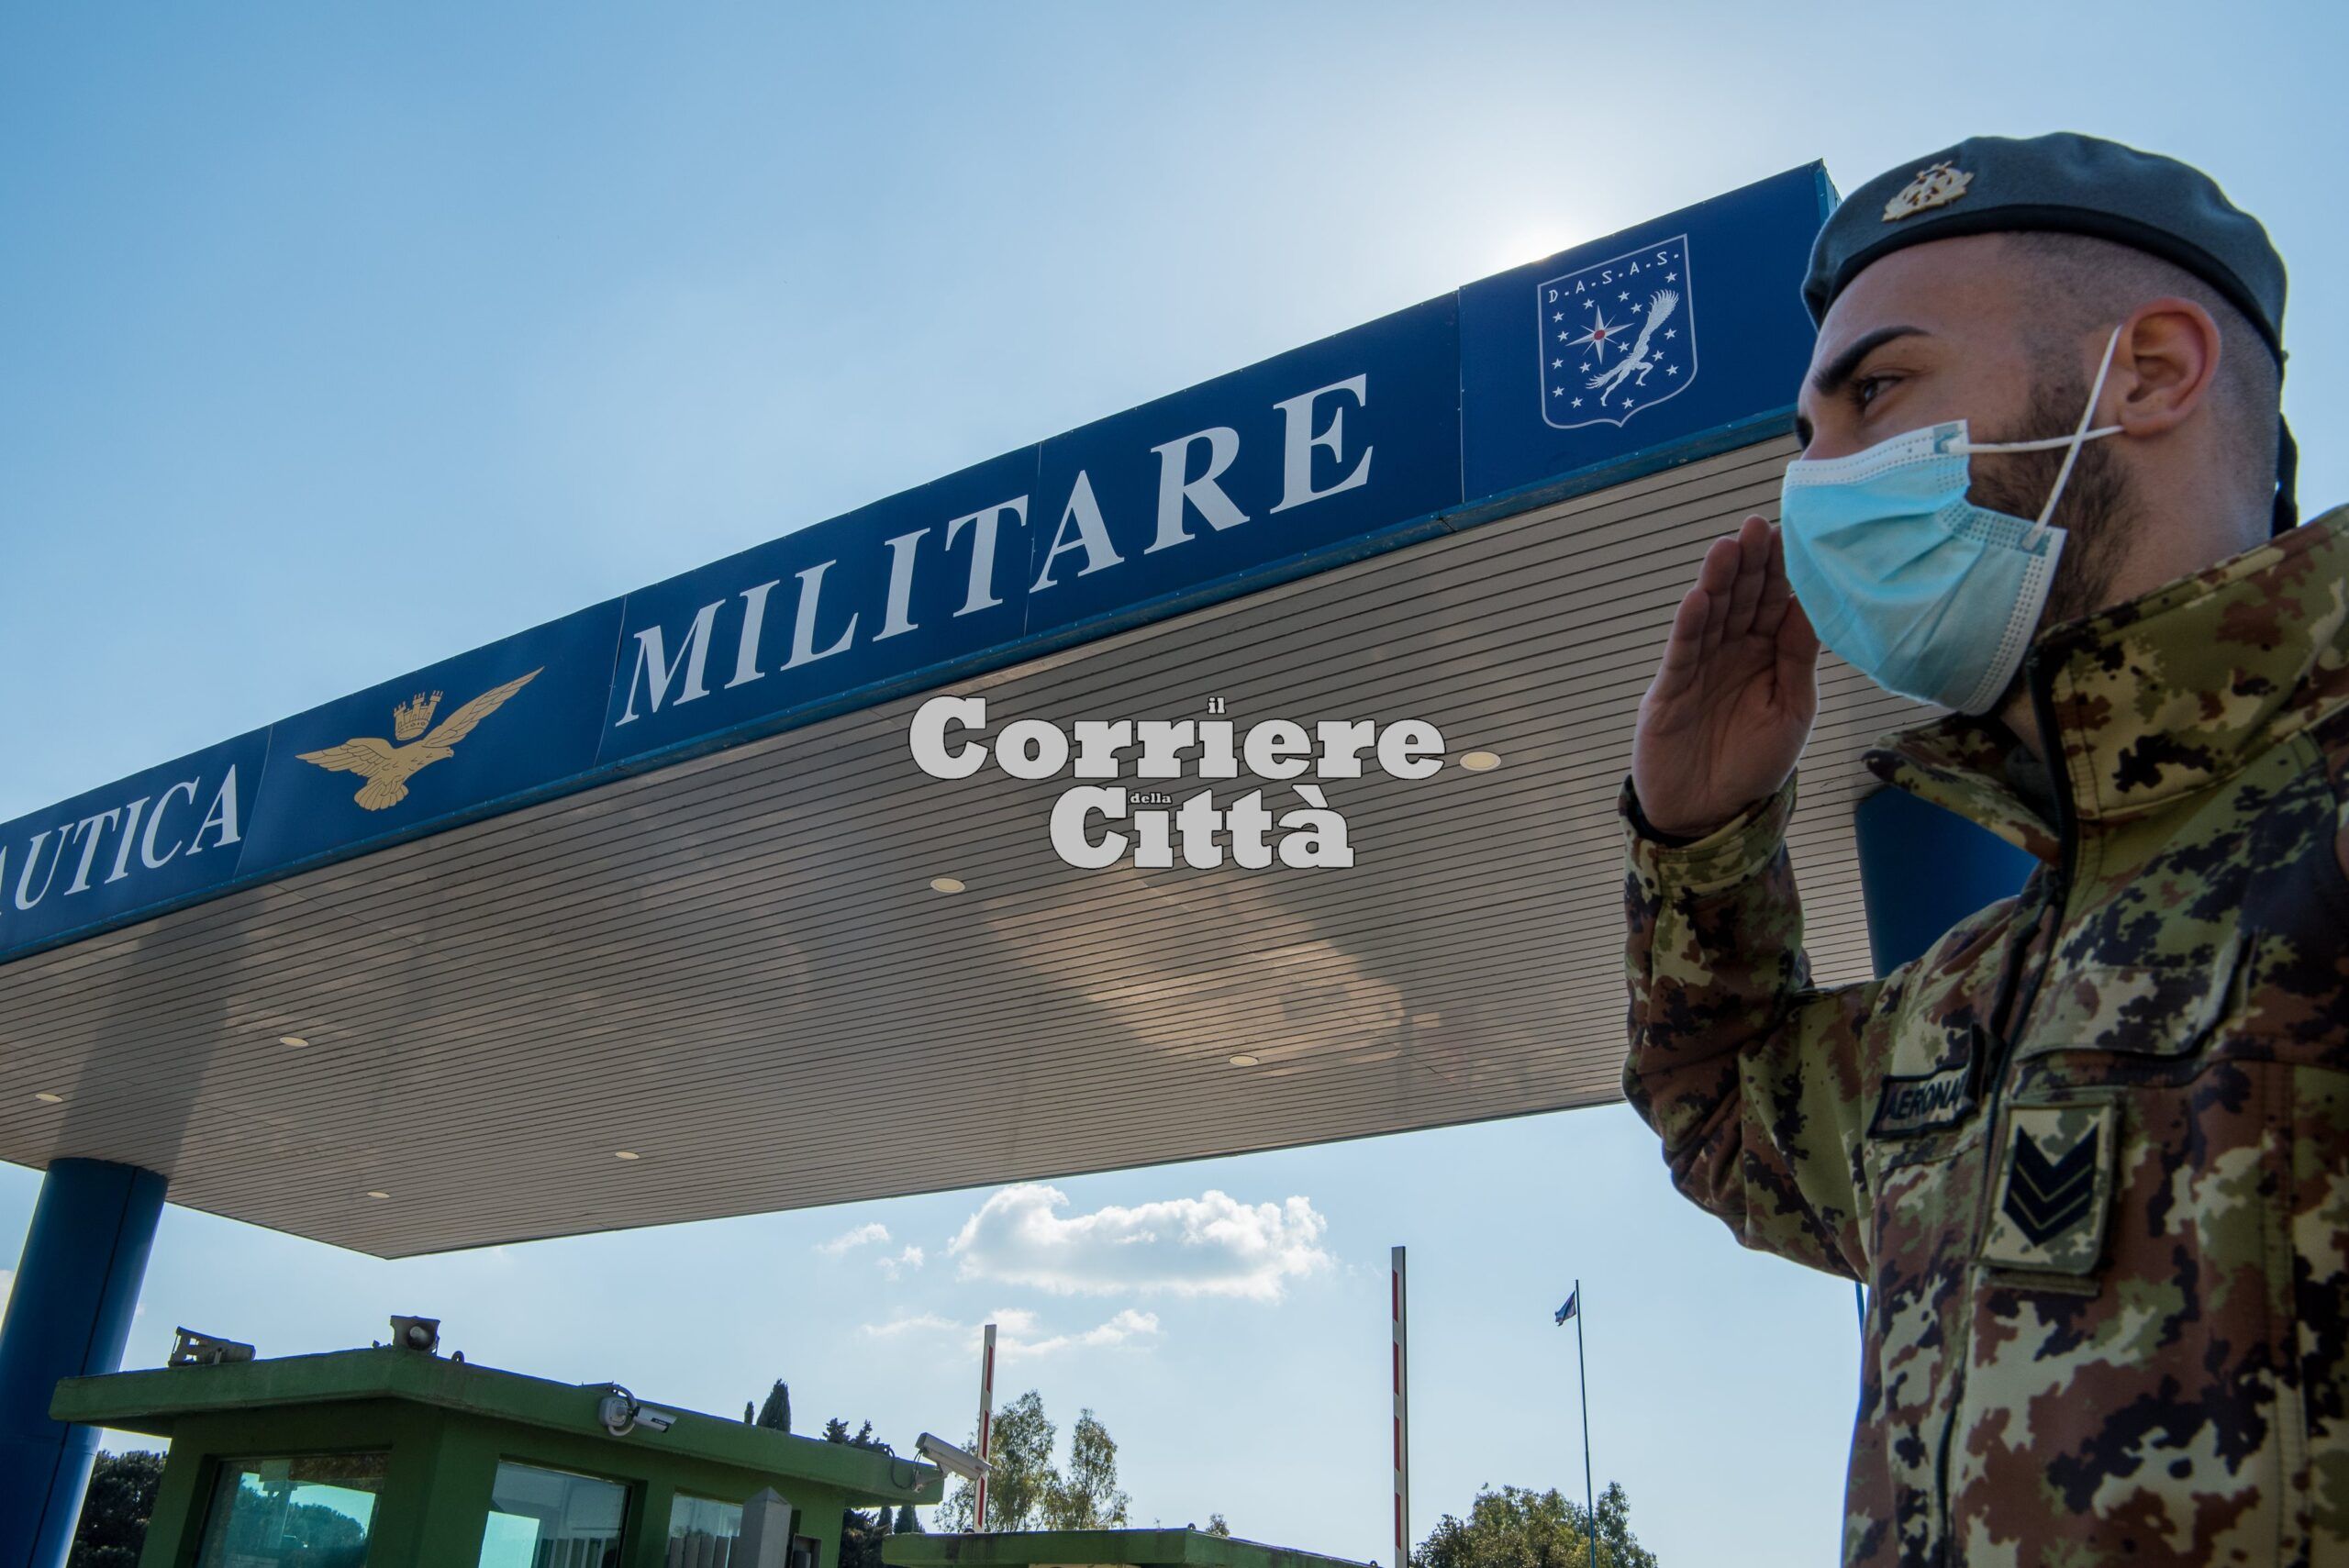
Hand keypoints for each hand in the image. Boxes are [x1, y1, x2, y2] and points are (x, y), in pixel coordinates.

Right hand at [1631, 514, 1819, 837]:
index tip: (1791, 534)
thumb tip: (1810, 602)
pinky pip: (1682, 653)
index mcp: (1766, 655)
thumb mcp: (1792, 710)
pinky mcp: (1669, 692)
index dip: (1781, 570)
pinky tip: (1698, 598)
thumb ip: (1798, 658)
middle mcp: (1732, 653)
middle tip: (1757, 525)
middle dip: (1750, 564)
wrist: (1710, 816)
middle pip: (1741, 600)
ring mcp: (1699, 669)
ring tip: (1726, 548)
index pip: (1775, 603)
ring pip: (1711, 617)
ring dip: (1718, 582)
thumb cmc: (1755, 766)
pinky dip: (1689, 626)